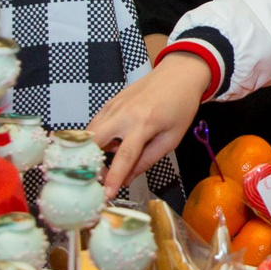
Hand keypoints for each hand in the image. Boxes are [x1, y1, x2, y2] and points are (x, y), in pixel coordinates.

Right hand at [89, 51, 212, 189]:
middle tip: (98, 178)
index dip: (114, 177)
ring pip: (90, 132)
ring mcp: (114, 105)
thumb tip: (127, 179)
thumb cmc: (180, 107)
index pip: (125, 156)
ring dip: (93, 150)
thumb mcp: (171, 138)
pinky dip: (97, 138)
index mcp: (145, 123)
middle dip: (90, 162)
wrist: (179, 74)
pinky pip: (95, 124)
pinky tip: (111, 143)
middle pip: (94, 140)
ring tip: (108, 160)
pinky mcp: (109, 102)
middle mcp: (124, 113)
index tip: (106, 195)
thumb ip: (147, 160)